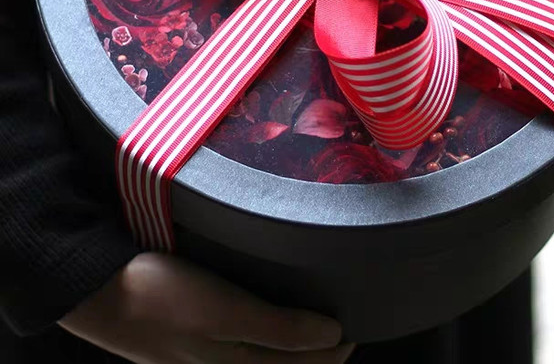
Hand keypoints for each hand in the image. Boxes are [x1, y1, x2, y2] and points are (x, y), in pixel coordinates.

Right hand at [59, 252, 354, 362]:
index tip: (355, 329)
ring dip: (290, 354)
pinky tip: (267, 325)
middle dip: (316, 358)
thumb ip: (279, 328)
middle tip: (341, 329)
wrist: (100, 294)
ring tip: (313, 329)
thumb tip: (333, 337)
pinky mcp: (191, 347)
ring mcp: (205, 361)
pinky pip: (241, 356)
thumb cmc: (164, 300)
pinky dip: (265, 346)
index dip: (333, 354)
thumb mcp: (226, 312)